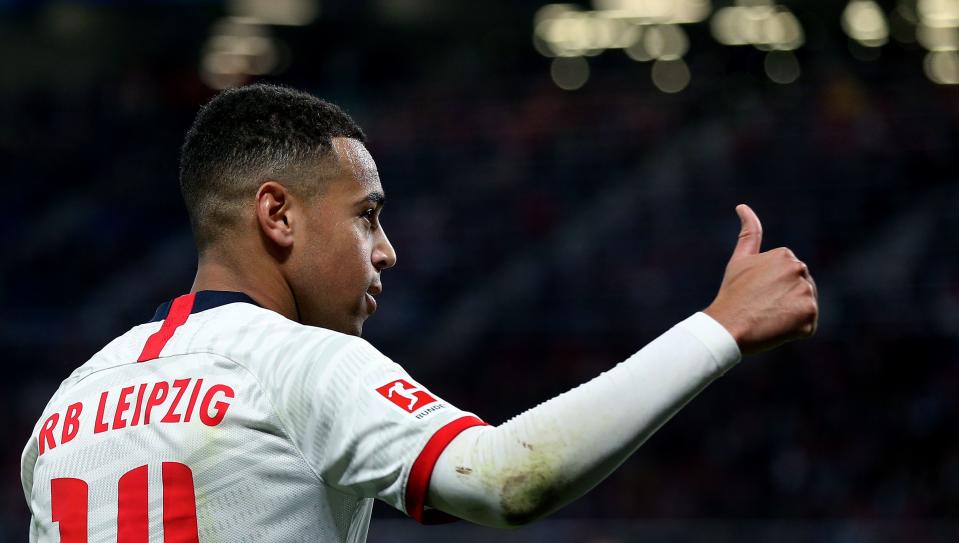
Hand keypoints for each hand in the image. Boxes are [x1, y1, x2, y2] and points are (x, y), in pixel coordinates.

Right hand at [703, 204, 818, 355]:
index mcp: (785, 255)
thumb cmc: (732, 294)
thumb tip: (743, 206)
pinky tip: (776, 328)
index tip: (755, 294)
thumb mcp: (740, 260)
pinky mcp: (810, 314)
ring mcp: (806, 292)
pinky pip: (807, 325)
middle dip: (784, 300)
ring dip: (789, 315)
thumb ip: (749, 233)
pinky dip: (794, 330)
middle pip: (799, 290)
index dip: (771, 289)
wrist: (728, 325)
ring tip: (767, 317)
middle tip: (760, 307)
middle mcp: (799, 269)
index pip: (788, 278)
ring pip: (804, 307)